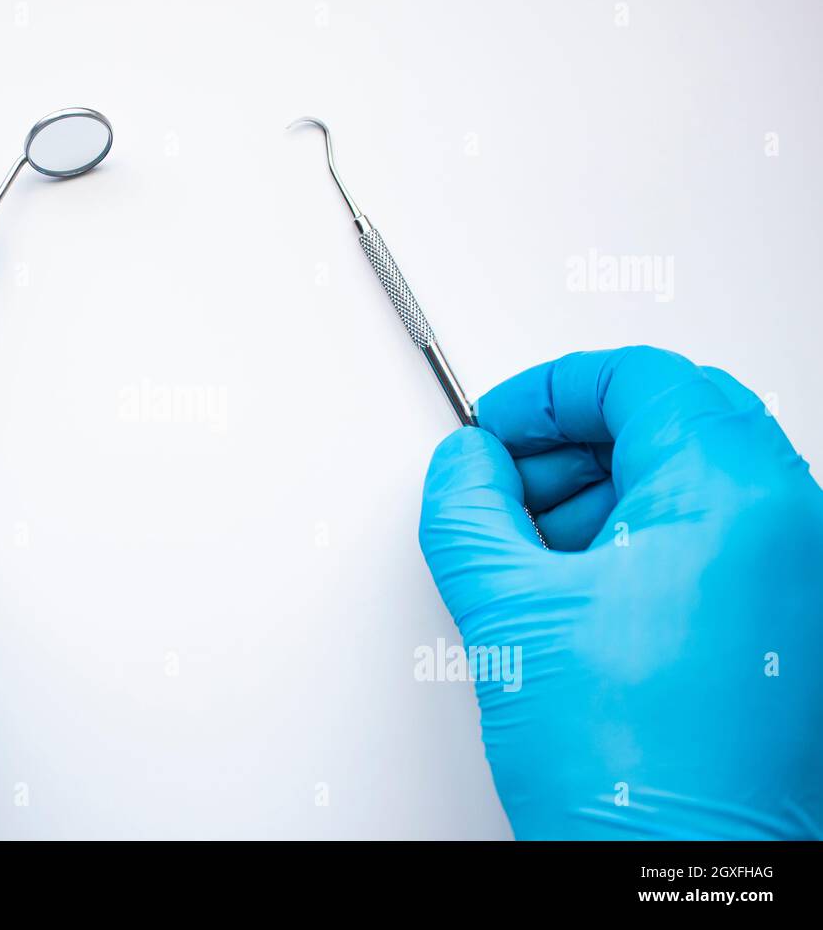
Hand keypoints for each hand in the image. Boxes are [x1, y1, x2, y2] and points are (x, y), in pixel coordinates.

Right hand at [419, 346, 822, 838]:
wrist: (678, 882)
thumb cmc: (632, 776)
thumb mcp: (508, 613)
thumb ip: (467, 510)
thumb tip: (465, 466)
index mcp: (733, 498)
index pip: (640, 376)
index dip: (548, 390)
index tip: (498, 428)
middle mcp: (788, 526)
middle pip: (671, 419)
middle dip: (570, 444)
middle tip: (504, 485)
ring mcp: (796, 577)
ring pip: (689, 481)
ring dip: (598, 496)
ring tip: (527, 553)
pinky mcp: (784, 625)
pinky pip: (710, 540)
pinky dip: (636, 542)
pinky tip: (571, 592)